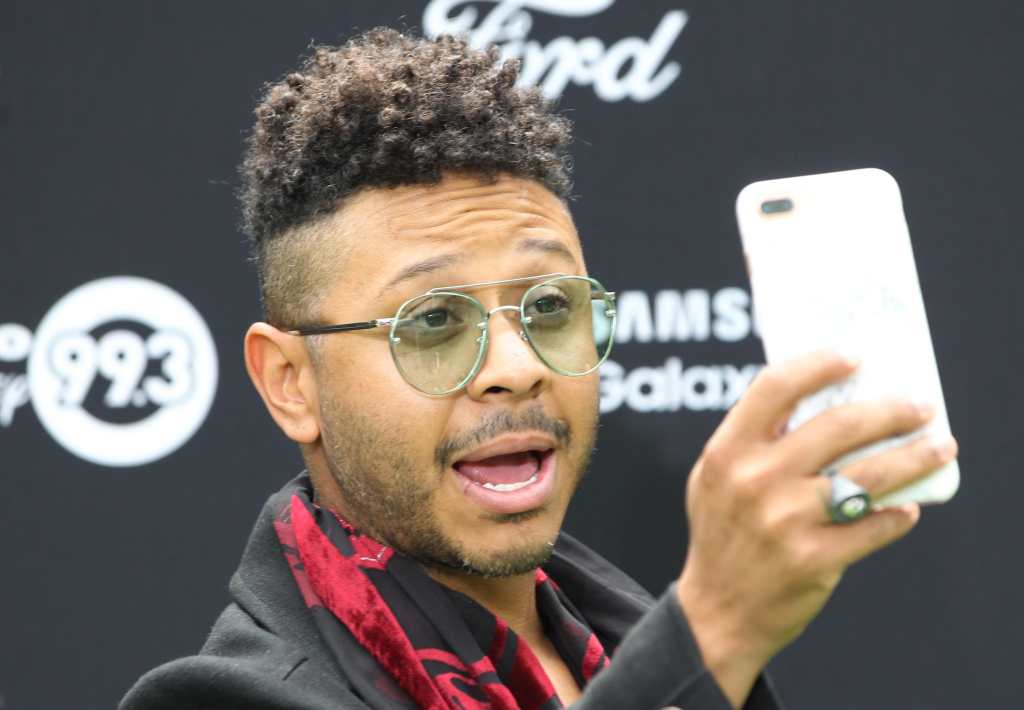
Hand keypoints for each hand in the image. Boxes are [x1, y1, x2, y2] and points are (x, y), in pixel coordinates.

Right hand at [675, 352, 957, 707]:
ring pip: (867, 476)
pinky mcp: (813, 559)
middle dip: (890, 410)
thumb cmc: (724, 531)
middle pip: (837, 426)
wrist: (717, 610)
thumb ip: (753, 439)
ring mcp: (784, 521)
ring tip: (942, 445)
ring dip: (915, 457)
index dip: (817, 364)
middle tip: (921, 405)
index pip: (774, 388)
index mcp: (727, 452)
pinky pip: (872, 526)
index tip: (855, 357)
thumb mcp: (716, 477)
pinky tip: (910, 507)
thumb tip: (821, 396)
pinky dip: (897, 515)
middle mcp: (754, 481)